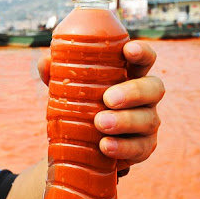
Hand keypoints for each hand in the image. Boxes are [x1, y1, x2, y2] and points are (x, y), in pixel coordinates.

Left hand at [37, 41, 163, 170]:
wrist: (83, 147)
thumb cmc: (81, 107)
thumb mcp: (69, 90)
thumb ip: (58, 75)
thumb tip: (46, 62)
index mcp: (130, 76)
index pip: (145, 59)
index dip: (141, 52)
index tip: (128, 50)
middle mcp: (145, 98)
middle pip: (154, 88)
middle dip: (133, 92)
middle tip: (108, 98)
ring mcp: (147, 123)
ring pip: (148, 119)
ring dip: (124, 121)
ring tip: (100, 123)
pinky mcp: (144, 148)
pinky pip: (140, 148)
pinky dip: (122, 147)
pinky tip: (105, 146)